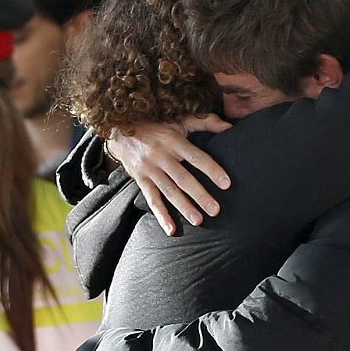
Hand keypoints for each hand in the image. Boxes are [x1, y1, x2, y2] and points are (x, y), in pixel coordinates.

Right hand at [105, 114, 231, 234]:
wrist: (120, 130)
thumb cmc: (156, 127)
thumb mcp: (179, 121)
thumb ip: (205, 122)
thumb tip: (230, 127)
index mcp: (173, 141)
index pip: (196, 157)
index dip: (211, 170)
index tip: (226, 183)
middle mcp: (161, 156)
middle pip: (183, 178)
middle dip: (200, 195)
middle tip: (215, 210)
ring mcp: (149, 169)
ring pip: (169, 191)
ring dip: (184, 207)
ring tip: (198, 220)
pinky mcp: (140, 180)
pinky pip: (152, 200)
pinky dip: (161, 215)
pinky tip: (171, 229)